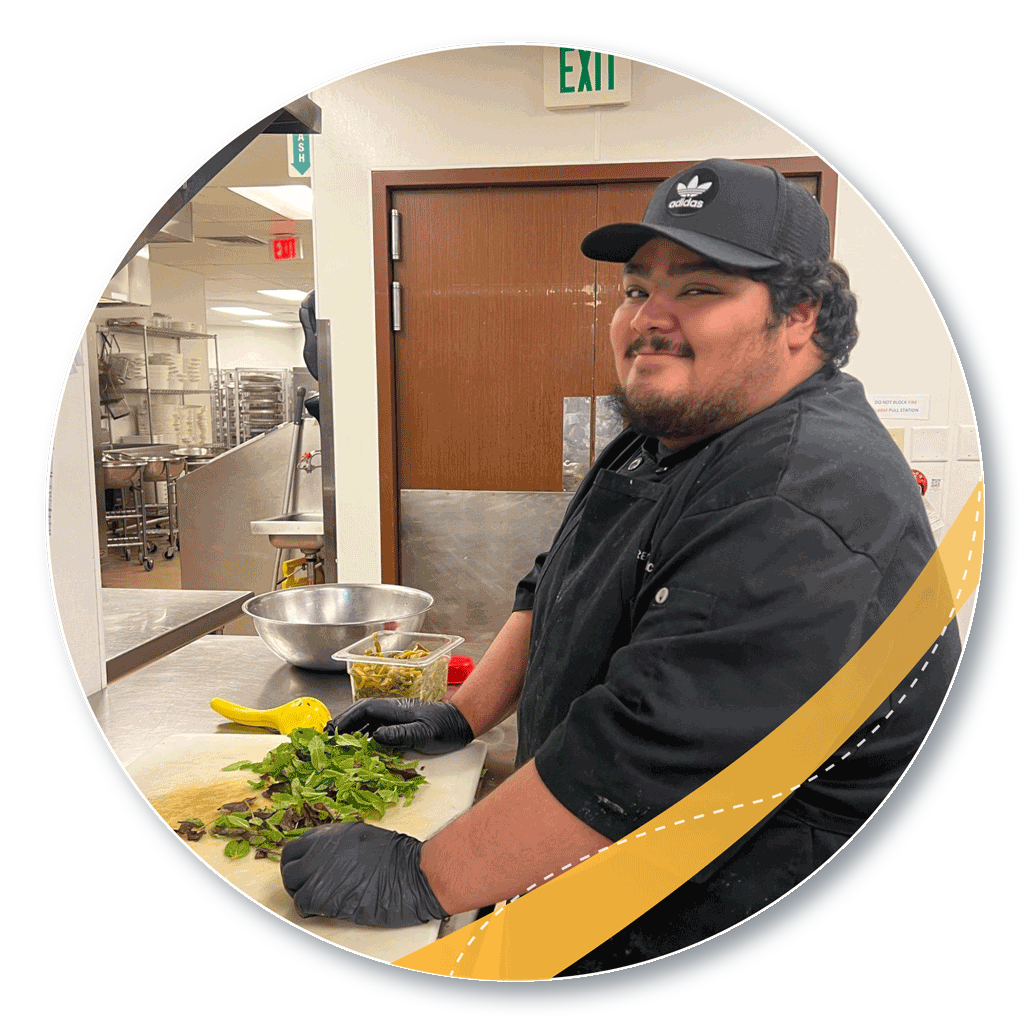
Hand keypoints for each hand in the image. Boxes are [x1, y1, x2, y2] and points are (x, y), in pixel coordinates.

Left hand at [280, 822, 447, 925]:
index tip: (304, 870)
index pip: (295, 848)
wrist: (411, 873)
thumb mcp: (363, 838)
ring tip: (318, 900)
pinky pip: (303, 905)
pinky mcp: (324, 897)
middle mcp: (320, 851)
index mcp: (330, 834)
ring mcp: (320, 873)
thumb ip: (339, 846)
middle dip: (295, 879)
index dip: (298, 862)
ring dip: (302, 894)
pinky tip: (325, 909)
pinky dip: (310, 910)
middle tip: (308, 887)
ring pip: (293, 886)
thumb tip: (328, 856)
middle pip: (288, 868)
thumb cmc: (397, 857)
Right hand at [325, 698, 473, 754]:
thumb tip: (375, 735)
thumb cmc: (445, 727)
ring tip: (336, 745)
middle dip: (342, 724)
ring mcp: (395, 718)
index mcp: (394, 708)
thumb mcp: (423, 732)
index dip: (345, 718)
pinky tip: (358, 748)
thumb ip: (400, 733)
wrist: (461, 723)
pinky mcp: (400, 727)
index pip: (363, 709)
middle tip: (326, 739)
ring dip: (351, 731)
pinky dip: (363, 737)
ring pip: (367, 722)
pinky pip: (376, 730)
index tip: (330, 729)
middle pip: (360, 714)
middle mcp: (391, 711)